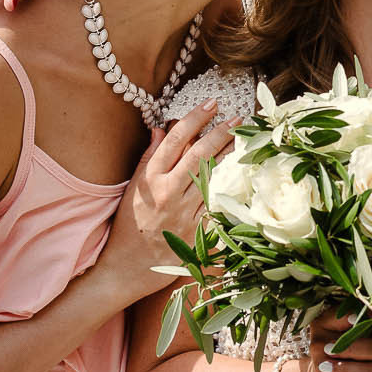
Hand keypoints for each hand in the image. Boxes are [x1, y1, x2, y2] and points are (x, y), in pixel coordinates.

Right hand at [91, 102, 235, 303]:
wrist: (127, 267)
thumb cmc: (128, 226)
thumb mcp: (133, 188)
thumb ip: (149, 158)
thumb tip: (162, 129)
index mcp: (150, 179)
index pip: (176, 140)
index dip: (195, 119)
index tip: (211, 104)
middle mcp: (168, 193)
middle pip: (199, 155)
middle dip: (220, 133)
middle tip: (236, 119)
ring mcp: (184, 214)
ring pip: (213, 178)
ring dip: (230, 157)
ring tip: (244, 141)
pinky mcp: (197, 233)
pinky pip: (218, 206)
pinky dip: (230, 189)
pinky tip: (243, 176)